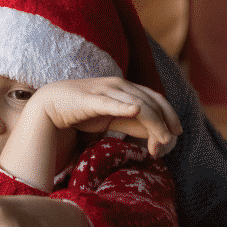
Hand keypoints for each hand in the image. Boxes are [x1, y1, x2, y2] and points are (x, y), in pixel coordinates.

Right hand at [31, 78, 180, 156]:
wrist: (50, 104)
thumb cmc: (82, 112)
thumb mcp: (112, 118)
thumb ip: (131, 123)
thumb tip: (154, 135)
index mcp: (125, 88)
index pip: (155, 98)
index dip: (169, 115)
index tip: (176, 132)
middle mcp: (118, 85)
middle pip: (151, 102)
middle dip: (164, 122)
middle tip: (170, 141)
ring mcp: (105, 90)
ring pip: (137, 105)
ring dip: (153, 122)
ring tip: (162, 140)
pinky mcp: (90, 99)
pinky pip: (110, 103)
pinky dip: (124, 106)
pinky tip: (136, 110)